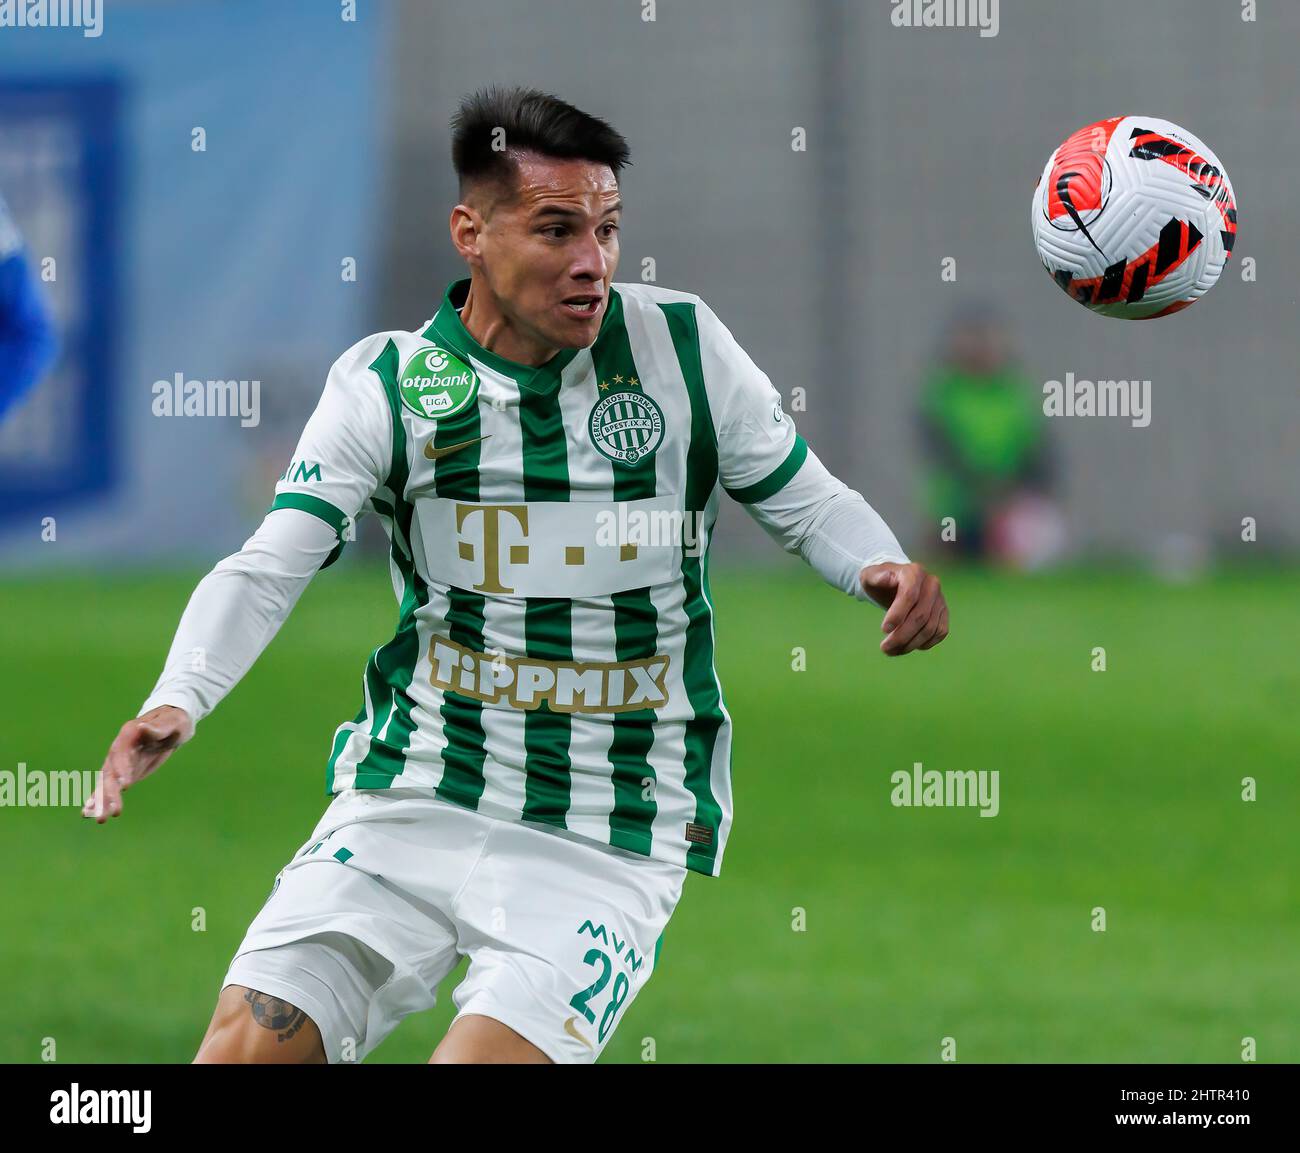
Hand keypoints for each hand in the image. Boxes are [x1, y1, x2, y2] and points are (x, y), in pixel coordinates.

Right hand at [82, 705, 193, 822]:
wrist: (170, 724)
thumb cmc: (173, 721)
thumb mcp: (171, 722)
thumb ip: (158, 728)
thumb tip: (143, 727)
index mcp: (129, 734)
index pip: (121, 752)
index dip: (122, 768)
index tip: (125, 785)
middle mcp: (119, 748)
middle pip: (111, 771)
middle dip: (111, 791)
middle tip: (115, 810)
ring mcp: (118, 761)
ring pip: (107, 782)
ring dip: (102, 800)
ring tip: (100, 819)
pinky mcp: (122, 772)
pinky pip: (108, 786)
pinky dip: (99, 798)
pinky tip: (89, 812)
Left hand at [859, 562, 948, 655]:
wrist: (893, 584)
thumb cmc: (879, 581)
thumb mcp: (870, 575)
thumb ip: (876, 576)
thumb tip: (887, 579)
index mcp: (914, 572)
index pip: (910, 595)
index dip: (897, 615)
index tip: (883, 630)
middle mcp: (931, 584)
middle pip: (921, 616)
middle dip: (902, 635)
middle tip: (884, 648)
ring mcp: (940, 599)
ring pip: (930, 628)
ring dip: (911, 644)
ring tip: (892, 650)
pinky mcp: (944, 613)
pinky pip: (940, 632)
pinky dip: (924, 643)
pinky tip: (907, 647)